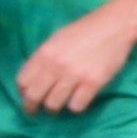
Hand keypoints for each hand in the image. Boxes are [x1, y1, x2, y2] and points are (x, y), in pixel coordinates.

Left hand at [19, 9, 136, 114]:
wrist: (113, 26)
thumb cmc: (84, 31)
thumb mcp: (57, 39)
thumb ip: (44, 58)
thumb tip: (33, 80)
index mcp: (45, 53)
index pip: (23, 81)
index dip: (23, 92)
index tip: (27, 96)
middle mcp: (56, 65)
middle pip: (34, 96)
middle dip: (32, 107)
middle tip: (35, 111)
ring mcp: (75, 75)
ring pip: (53, 105)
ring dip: (54, 109)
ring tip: (59, 106)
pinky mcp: (93, 83)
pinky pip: (76, 106)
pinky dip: (75, 107)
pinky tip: (78, 100)